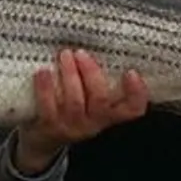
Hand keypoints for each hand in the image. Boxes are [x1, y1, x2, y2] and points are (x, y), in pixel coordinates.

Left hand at [12, 50, 148, 175]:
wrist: (44, 139)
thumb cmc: (71, 109)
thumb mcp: (90, 100)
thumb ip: (97, 81)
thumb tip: (99, 42)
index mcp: (109, 114)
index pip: (132, 109)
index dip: (136, 93)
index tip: (131, 71)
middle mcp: (94, 123)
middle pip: (100, 101)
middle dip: (91, 74)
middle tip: (81, 53)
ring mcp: (72, 127)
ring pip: (75, 102)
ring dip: (70, 75)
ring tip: (64, 55)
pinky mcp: (50, 127)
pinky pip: (49, 108)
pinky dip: (46, 88)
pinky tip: (43, 72)